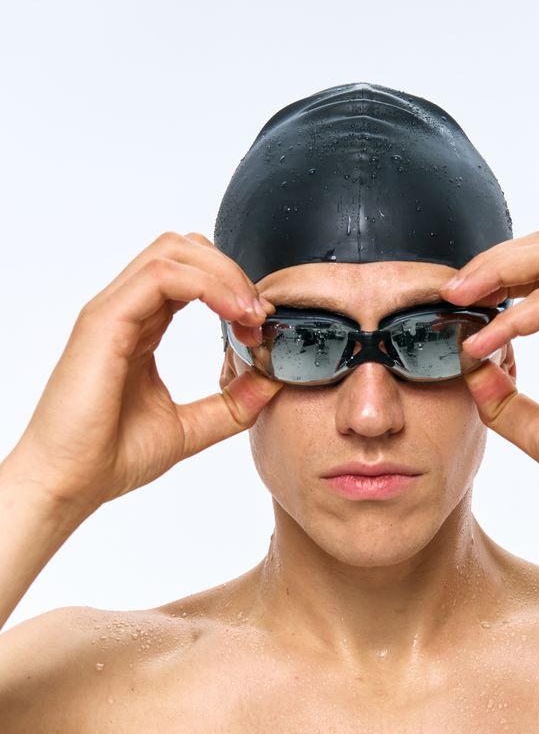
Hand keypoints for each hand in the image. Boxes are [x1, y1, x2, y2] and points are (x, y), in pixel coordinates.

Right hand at [7, 232, 282, 512]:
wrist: (69, 483)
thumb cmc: (111, 456)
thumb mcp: (190, 427)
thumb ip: (232, 404)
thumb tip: (273, 380)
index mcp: (142, 327)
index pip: (192, 276)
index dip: (235, 289)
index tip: (262, 326)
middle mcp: (126, 310)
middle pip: (185, 249)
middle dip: (233, 273)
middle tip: (260, 316)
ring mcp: (112, 311)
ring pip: (173, 251)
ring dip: (224, 274)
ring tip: (250, 316)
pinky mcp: (104, 320)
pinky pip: (161, 276)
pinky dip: (207, 286)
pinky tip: (233, 316)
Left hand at [440, 227, 538, 520]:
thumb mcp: (535, 428)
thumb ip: (503, 397)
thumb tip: (469, 368)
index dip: (495, 275)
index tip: (455, 299)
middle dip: (492, 260)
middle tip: (451, 290)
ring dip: (498, 270)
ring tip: (460, 298)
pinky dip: (512, 318)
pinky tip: (484, 342)